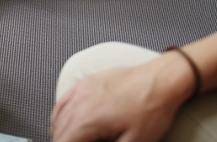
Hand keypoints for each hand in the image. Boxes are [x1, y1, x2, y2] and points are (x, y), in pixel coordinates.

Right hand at [50, 55, 190, 141]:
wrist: (160, 80)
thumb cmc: (150, 109)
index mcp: (87, 121)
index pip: (64, 141)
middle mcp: (79, 103)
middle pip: (59, 131)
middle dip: (63, 140)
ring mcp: (80, 90)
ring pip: (57, 117)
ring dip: (60, 132)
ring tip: (70, 139)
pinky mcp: (85, 82)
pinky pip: (63, 101)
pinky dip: (60, 115)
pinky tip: (66, 121)